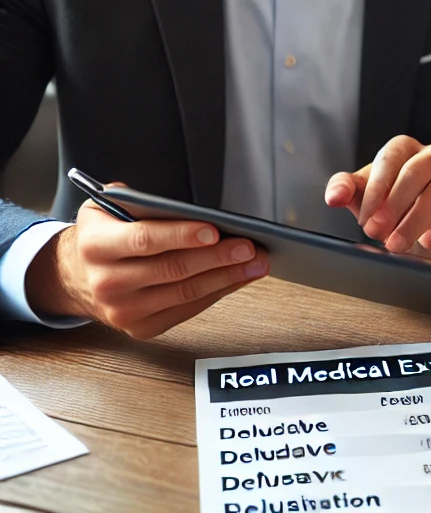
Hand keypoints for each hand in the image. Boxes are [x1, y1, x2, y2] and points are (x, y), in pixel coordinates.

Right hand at [24, 191, 268, 338]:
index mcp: (96, 246)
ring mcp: (124, 311)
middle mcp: (107, 282)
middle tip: (250, 246)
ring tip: (255, 263)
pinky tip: (237, 278)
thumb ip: (137, 200)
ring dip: (227, 277)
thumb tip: (187, 206)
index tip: (215, 229)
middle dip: (218, 257)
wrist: (76, 276)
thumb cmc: (102, 234)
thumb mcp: (105, 207)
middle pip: (173, 269)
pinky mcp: (141, 328)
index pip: (145, 240)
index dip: (182, 235)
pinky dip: (217, 292)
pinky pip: (187, 309)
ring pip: (185, 292)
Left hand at [324, 136, 430, 265]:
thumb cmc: (393, 205)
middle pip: (416, 172)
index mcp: (405, 149)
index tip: (363, 217)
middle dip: (393, 204)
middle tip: (375, 231)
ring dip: (414, 220)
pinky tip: (427, 241)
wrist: (427, 230)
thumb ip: (345, 190)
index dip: (377, 187)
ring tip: (396, 244)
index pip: (392, 158)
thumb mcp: (365, 196)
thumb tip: (335, 196)